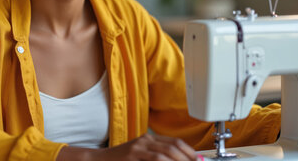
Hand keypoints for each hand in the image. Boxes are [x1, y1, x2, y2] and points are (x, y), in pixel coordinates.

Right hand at [58, 133, 201, 160]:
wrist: (98, 160)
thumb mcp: (140, 156)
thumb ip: (157, 157)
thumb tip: (179, 160)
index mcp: (149, 139)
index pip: (176, 142)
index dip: (190, 152)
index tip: (199, 160)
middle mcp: (145, 140)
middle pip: (174, 147)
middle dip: (188, 158)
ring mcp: (138, 148)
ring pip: (166, 153)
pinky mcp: (132, 156)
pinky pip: (154, 159)